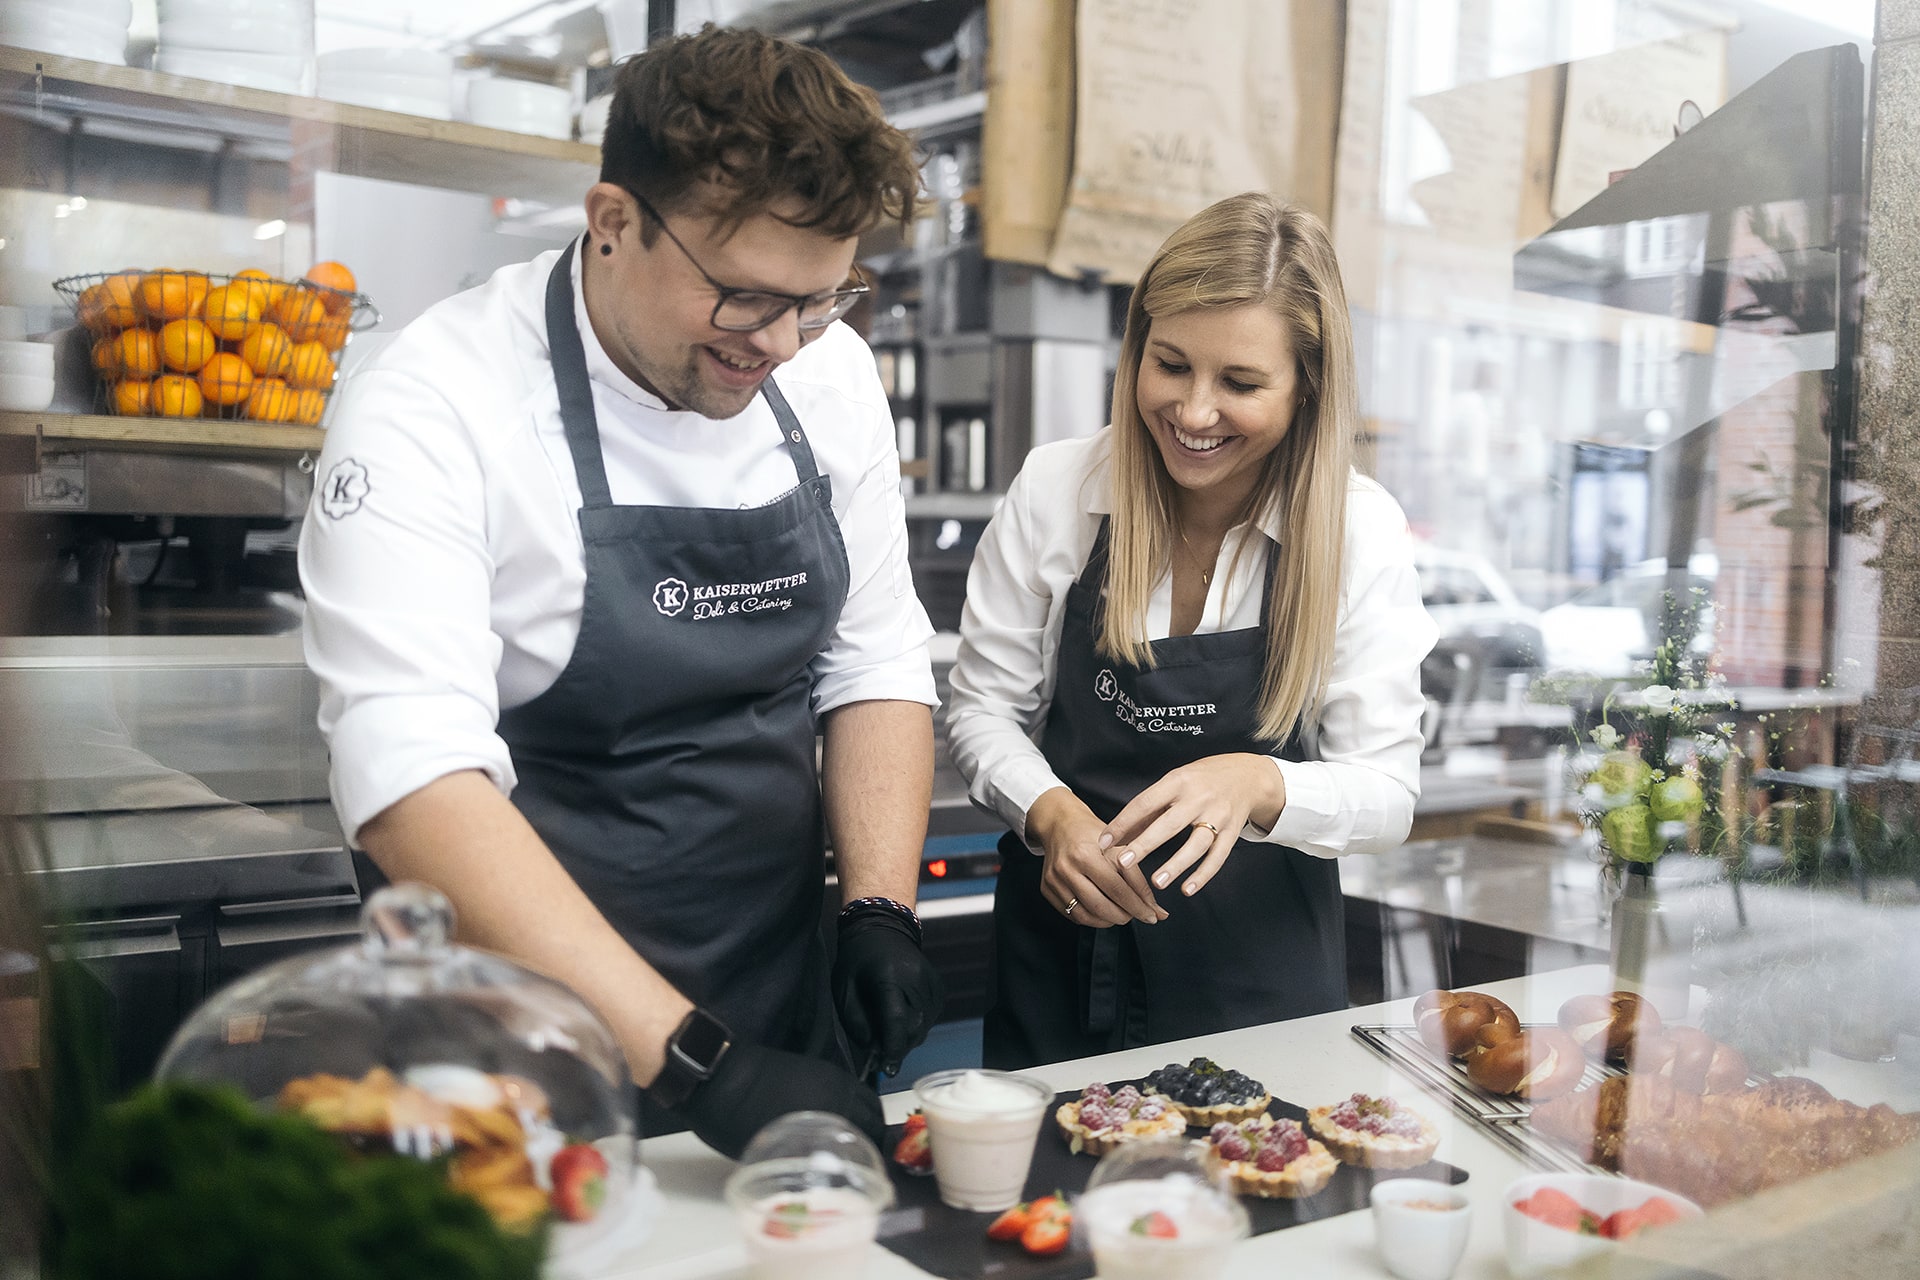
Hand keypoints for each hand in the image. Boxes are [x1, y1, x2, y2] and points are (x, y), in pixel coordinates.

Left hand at [678, 1040, 885, 1158]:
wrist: (718, 1076)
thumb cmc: (735, 1120)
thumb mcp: (771, 1151)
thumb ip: (802, 1156)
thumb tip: (817, 1170)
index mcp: (829, 1111)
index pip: (870, 1134)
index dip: (872, 1153)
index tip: (868, 1168)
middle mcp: (836, 1090)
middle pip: (873, 1113)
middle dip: (875, 1132)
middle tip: (866, 1152)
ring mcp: (827, 1076)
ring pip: (863, 1096)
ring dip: (867, 1114)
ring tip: (858, 1133)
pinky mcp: (815, 1067)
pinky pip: (847, 1086)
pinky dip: (852, 1101)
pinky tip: (840, 1114)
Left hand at [833, 911, 945, 1077]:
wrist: (882, 930)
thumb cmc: (857, 961)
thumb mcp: (845, 991)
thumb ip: (858, 1024)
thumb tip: (874, 1051)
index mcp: (889, 977)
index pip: (896, 1020)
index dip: (892, 1048)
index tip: (886, 1069)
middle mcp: (917, 980)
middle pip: (913, 1029)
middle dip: (897, 1047)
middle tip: (879, 1055)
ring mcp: (932, 984)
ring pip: (923, 1028)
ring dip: (906, 1037)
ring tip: (887, 1029)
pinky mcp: (939, 989)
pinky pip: (929, 1020)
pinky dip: (915, 1026)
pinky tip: (901, 1017)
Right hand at [1026, 787, 1165, 927]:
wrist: (1060, 824)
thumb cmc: (1093, 833)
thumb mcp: (1119, 846)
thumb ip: (1138, 878)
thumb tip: (1158, 911)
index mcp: (1086, 855)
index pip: (1117, 889)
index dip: (1138, 906)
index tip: (1153, 915)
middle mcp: (1066, 869)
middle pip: (1100, 906)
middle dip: (1125, 916)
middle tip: (1138, 915)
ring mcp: (1054, 881)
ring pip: (1085, 915)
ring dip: (1109, 921)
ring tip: (1122, 914)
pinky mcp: (1047, 889)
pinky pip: (1072, 915)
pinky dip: (1092, 918)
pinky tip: (1104, 912)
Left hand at [1107, 754, 1285, 898]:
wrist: (1247, 776)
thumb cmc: (1201, 780)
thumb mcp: (1174, 783)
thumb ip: (1148, 809)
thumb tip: (1118, 836)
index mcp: (1178, 781)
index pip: (1145, 803)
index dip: (1123, 823)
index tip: (1104, 841)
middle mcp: (1199, 798)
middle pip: (1170, 824)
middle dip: (1145, 844)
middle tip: (1123, 862)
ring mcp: (1218, 816)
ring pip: (1197, 843)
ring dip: (1176, 864)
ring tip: (1157, 882)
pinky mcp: (1232, 832)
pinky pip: (1218, 857)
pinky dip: (1203, 874)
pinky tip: (1188, 889)